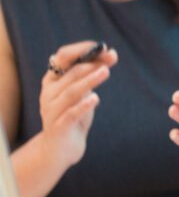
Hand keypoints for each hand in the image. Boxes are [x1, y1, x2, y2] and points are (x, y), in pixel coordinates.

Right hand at [38, 41, 117, 169]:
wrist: (60, 148)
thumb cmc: (73, 114)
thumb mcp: (83, 92)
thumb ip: (92, 73)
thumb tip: (111, 54)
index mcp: (52, 81)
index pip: (63, 57)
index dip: (83, 50)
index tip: (104, 48)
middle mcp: (48, 94)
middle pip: (71, 74)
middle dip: (92, 65)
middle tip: (110, 60)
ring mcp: (51, 111)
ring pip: (70, 92)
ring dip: (89, 81)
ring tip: (106, 72)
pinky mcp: (58, 128)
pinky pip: (70, 114)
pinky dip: (82, 106)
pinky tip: (95, 99)